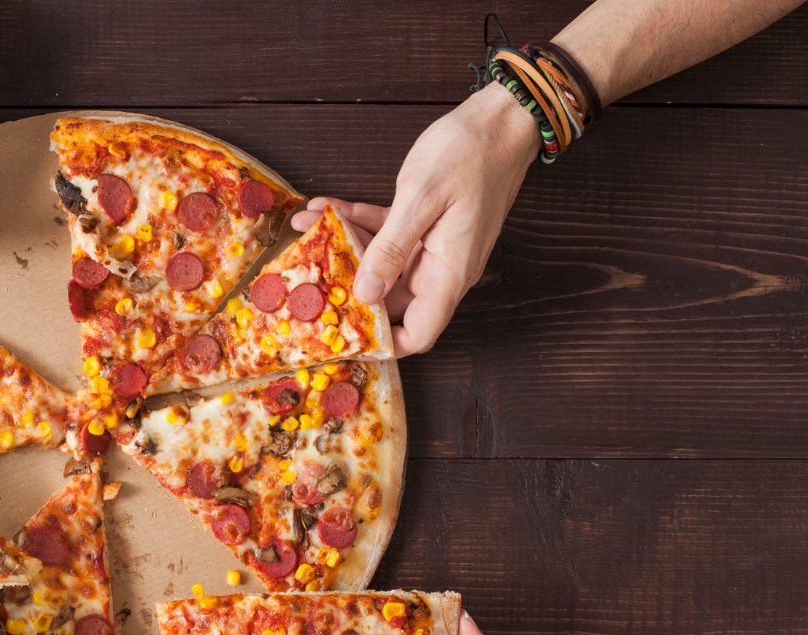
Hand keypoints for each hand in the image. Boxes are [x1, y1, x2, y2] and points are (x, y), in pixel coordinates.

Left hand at [291, 85, 538, 355]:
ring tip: (306, 227)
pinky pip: (388, 234)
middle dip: (347, 287)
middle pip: (390, 299)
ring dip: (345, 246)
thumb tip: (366, 293)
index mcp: (449, 272)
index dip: (384, 343)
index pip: (419, 333)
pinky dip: (360, 222)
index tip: (344, 336)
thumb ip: (391, 248)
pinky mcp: (426, 224)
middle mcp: (442, 267)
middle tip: (307, 274)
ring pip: (382, 262)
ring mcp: (434, 246)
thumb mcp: (422, 199)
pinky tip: (327, 208)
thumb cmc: (470, 152)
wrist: (501, 117)